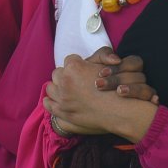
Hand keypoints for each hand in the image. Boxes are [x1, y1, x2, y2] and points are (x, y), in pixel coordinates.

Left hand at [43, 54, 157, 142]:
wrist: (119, 112)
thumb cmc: (115, 87)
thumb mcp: (108, 65)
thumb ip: (100, 55)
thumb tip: (90, 58)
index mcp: (74, 67)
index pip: (70, 60)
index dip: (77, 65)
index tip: (82, 71)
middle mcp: (65, 80)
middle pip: (57, 73)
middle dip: (65, 76)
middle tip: (74, 82)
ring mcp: (61, 96)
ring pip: (51, 87)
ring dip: (57, 88)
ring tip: (65, 91)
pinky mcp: (61, 110)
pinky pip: (48, 103)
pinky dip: (50, 101)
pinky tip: (54, 101)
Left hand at [83, 48, 158, 103]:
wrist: (87, 103)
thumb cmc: (89, 81)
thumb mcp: (92, 66)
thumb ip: (103, 56)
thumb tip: (116, 59)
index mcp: (128, 69)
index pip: (134, 63)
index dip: (120, 67)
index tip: (101, 73)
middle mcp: (137, 80)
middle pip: (138, 76)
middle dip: (119, 79)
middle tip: (100, 85)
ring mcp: (142, 94)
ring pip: (146, 89)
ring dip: (133, 89)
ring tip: (118, 92)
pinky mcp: (144, 106)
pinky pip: (153, 102)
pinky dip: (154, 100)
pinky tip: (152, 101)